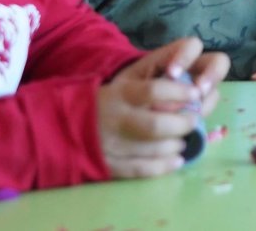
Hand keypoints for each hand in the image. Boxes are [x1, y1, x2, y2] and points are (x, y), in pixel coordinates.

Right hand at [97, 37, 227, 178]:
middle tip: (193, 121)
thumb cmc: (101, 102)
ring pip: (152, 149)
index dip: (179, 92)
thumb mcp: (120, 86)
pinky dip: (163, 167)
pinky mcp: (109, 165)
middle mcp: (116, 120)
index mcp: (119, 95)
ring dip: (175, 146)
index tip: (195, 94)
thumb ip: (148, 89)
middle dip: (182, 124)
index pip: (153, 91)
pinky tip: (176, 161)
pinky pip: (141, 169)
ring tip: (183, 141)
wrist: (60, 125)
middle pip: (157, 125)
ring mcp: (112, 145)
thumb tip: (188, 93)